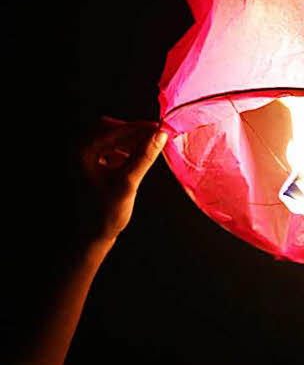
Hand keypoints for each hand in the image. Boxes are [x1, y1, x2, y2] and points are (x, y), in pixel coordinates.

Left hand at [77, 116, 167, 246]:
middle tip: (156, 136)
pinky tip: (135, 157)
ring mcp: (83, 157)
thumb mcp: (127, 183)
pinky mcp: (89, 164)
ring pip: (110, 137)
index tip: (162, 129)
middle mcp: (79, 150)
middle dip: (134, 132)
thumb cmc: (104, 214)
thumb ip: (144, 157)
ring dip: (130, 140)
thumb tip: (160, 135)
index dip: (142, 128)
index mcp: (83, 151)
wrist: (91, 236)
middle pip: (110, 128)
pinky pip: (108, 147)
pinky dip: (123, 149)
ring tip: (149, 148)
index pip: (116, 129)